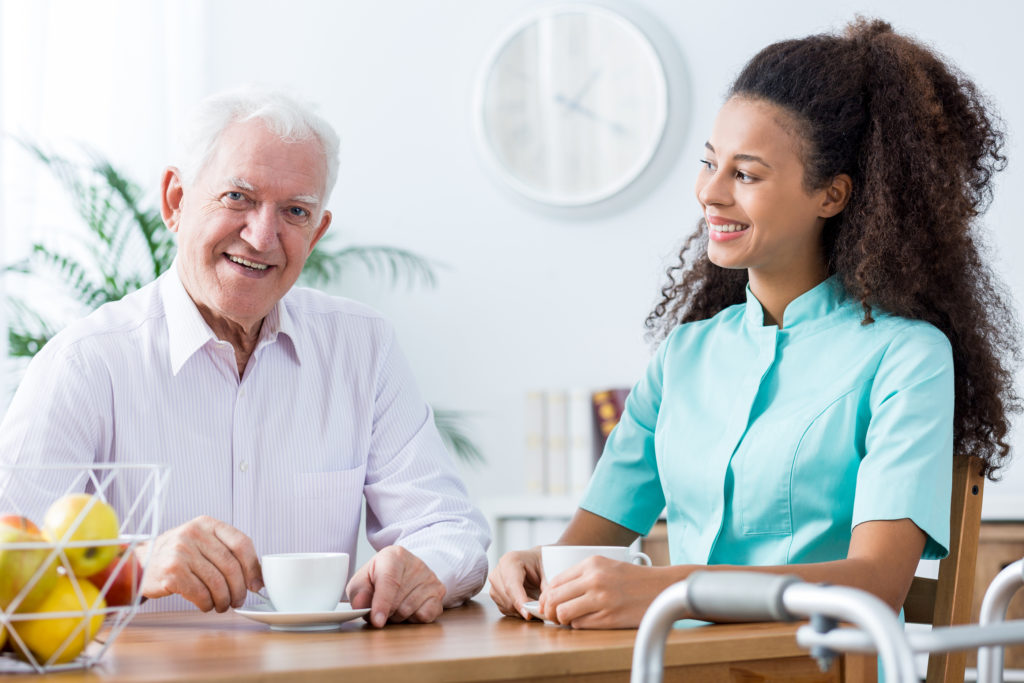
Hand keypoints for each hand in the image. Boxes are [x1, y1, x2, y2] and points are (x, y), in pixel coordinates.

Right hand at [137, 515, 261, 612]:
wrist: (139, 563)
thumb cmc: (178, 556)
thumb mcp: (200, 542)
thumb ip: (225, 551)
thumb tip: (257, 576)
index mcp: (207, 523)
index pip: (241, 543)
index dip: (253, 567)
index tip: (256, 585)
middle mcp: (194, 533)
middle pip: (231, 566)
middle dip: (239, 589)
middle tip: (238, 601)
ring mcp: (181, 552)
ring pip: (217, 582)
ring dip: (223, 600)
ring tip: (222, 605)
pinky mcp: (171, 572)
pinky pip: (200, 593)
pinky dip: (207, 603)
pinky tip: (206, 605)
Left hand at [346, 546, 444, 627]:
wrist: (405, 570)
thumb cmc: (380, 576)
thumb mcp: (363, 579)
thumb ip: (358, 592)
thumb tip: (361, 605)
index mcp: (394, 556)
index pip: (389, 581)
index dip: (382, 603)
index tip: (377, 621)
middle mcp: (415, 564)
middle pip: (398, 601)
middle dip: (386, 612)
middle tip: (382, 607)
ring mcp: (430, 577)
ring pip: (411, 610)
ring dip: (398, 617)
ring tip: (395, 606)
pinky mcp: (439, 591)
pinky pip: (426, 615)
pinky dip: (414, 618)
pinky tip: (410, 608)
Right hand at [488, 547, 543, 619]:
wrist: (534, 562)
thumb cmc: (541, 564)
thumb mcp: (548, 571)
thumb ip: (546, 588)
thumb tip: (543, 608)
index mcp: (509, 561)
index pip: (511, 586)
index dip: (520, 602)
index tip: (529, 615)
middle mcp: (497, 572)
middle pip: (507, 598)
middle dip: (524, 608)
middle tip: (540, 610)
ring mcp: (494, 584)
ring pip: (506, 606)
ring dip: (521, 610)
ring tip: (535, 605)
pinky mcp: (495, 595)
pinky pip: (505, 609)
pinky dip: (517, 611)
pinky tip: (527, 605)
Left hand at [538, 556, 672, 627]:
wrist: (662, 588)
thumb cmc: (633, 578)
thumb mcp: (606, 565)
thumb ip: (582, 575)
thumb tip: (554, 592)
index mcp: (592, 564)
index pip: (554, 582)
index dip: (546, 596)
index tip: (547, 603)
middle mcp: (594, 580)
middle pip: (554, 598)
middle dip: (548, 610)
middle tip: (551, 615)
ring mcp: (602, 599)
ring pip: (564, 613)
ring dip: (562, 619)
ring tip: (568, 619)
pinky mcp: (609, 617)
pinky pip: (580, 625)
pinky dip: (578, 625)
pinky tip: (586, 621)